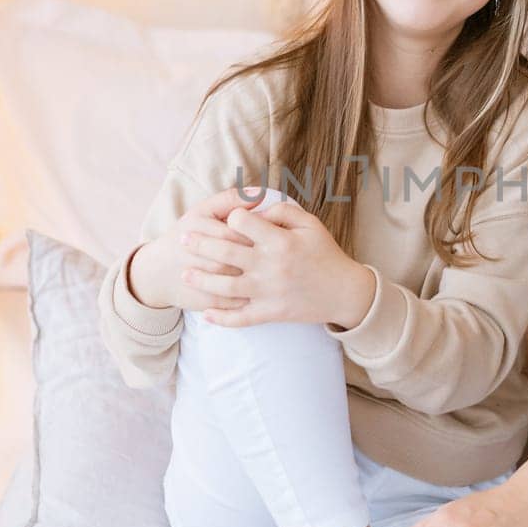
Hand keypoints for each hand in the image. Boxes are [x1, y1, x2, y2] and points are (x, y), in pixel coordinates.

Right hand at [127, 187, 264, 310]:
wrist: (157, 271)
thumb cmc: (189, 235)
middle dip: (258, 258)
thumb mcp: (203, 212)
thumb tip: (260, 192)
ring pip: (236, 281)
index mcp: (196, 227)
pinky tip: (262, 291)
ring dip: (257, 279)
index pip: (235, 232)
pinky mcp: (203, 300)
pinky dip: (250, 297)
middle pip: (236, 257)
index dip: (257, 235)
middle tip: (275, 257)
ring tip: (272, 273)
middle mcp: (194, 253)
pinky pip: (233, 301)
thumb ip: (230, 200)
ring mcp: (198, 279)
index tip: (272, 236)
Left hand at [186, 198, 374, 328]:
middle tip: (183, 239)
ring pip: (224, 287)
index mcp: (280, 241)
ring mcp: (268, 292)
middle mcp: (270, 266)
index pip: (242, 222)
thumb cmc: (326, 253)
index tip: (227, 218)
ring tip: (185, 274)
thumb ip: (283, 210)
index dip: (231, 217)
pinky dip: (221, 318)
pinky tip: (206, 314)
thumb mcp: (311, 224)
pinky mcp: (270, 312)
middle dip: (200, 244)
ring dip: (201, 280)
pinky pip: (240, 318)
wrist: (344, 292)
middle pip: (225, 252)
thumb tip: (256, 208)